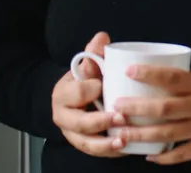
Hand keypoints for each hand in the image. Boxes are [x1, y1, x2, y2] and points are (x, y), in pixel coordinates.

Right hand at [51, 32, 126, 157]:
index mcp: (63, 94)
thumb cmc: (84, 81)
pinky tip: (128, 148)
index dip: (87, 90)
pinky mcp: (86, 145)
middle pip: (79, 124)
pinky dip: (111, 152)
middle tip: (121, 117)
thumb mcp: (86, 67)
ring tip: (124, 140)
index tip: (100, 85)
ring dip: (106, 144)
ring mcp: (74, 134)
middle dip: (100, 122)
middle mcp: (65, 117)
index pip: (73, 93)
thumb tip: (102, 37)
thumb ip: (93, 54)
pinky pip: (97, 153)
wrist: (71, 101)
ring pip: (87, 144)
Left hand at [112, 66, 190, 164]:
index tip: (129, 71)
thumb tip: (154, 73)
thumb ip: (185, 78)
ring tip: (121, 135)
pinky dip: (164, 157)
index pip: (172, 77)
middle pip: (164, 108)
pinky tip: (148, 156)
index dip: (150, 74)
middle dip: (137, 109)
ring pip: (167, 133)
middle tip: (116, 108)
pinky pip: (181, 154)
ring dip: (141, 135)